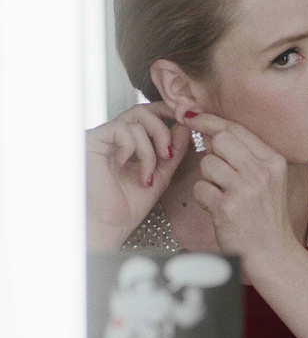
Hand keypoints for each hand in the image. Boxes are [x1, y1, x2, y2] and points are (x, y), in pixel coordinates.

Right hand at [86, 102, 189, 248]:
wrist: (110, 226)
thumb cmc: (129, 206)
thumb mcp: (161, 173)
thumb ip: (174, 150)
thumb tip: (185, 126)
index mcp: (127, 141)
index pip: (147, 113)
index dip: (166, 111)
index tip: (184, 120)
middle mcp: (112, 136)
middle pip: (142, 111)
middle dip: (162, 131)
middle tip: (167, 155)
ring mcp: (101, 138)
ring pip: (136, 121)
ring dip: (149, 150)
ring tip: (147, 175)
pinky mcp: (91, 141)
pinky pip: (121, 130)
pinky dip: (133, 149)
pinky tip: (126, 167)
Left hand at [183, 113, 298, 262]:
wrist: (272, 252)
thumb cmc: (266, 216)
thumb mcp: (269, 180)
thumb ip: (248, 156)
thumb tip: (214, 133)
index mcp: (274, 161)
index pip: (237, 129)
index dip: (210, 120)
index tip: (192, 117)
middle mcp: (262, 172)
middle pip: (221, 140)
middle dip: (212, 153)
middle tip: (220, 173)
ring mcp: (245, 189)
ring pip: (207, 164)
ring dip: (208, 179)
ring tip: (222, 194)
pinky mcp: (227, 207)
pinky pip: (200, 188)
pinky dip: (204, 199)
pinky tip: (217, 208)